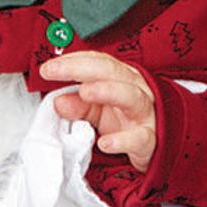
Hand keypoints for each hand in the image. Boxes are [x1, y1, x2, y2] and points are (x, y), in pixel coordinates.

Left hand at [40, 51, 156, 171]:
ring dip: (107, 91)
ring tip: (84, 92)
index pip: (98, 61)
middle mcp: (135, 89)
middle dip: (80, 68)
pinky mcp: (150, 140)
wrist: (158, 145)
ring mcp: (145, 113)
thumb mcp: (99, 111)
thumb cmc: (127, 120)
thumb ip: (79, 105)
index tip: (48, 67)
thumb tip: (58, 101)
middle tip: (54, 71)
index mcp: (121, 78)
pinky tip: (105, 143)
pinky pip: (139, 138)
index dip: (73, 60)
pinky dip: (123, 140)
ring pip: (130, 96)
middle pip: (111, 71)